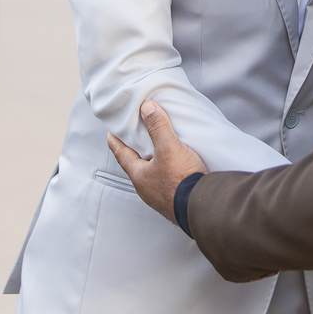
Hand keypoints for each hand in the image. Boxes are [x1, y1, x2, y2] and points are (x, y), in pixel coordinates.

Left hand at [107, 100, 207, 222]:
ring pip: (151, 175)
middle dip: (135, 152)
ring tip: (158, 151)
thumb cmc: (181, 181)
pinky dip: (167, 171)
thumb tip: (147, 108)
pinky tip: (176, 167)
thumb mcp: (168, 148)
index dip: (116, 143)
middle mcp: (147, 188)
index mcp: (139, 176)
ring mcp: (160, 196)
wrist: (202, 205)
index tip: (110, 134)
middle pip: (136, 165)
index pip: (122, 155)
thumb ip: (158, 127)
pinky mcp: (174, 199)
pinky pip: (166, 181)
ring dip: (153, 162)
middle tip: (134, 140)